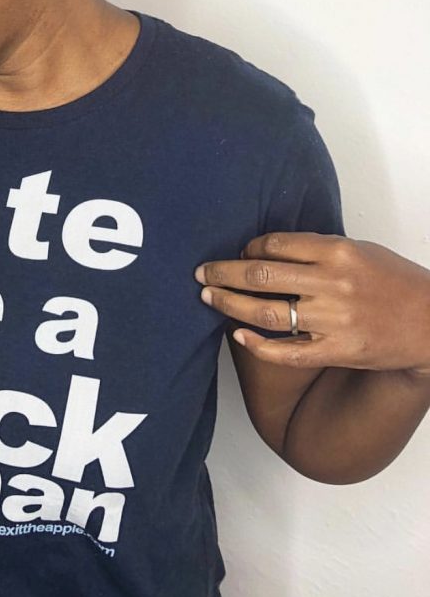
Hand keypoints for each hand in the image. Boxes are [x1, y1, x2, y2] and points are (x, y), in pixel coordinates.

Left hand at [196, 233, 429, 376]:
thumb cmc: (395, 282)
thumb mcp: (360, 250)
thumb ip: (317, 248)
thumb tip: (267, 249)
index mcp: (338, 252)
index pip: (275, 245)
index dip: (248, 248)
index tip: (238, 253)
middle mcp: (332, 284)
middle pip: (260, 275)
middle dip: (223, 273)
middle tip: (201, 273)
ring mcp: (333, 319)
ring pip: (266, 311)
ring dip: (229, 303)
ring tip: (207, 298)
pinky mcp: (336, 350)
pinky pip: (287, 351)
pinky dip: (258, 344)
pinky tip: (238, 334)